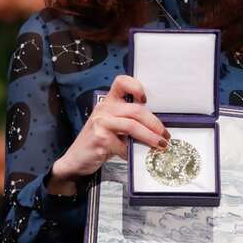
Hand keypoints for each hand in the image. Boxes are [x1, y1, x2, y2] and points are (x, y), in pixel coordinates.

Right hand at [47, 74, 168, 194]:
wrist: (77, 159)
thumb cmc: (100, 142)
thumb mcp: (114, 128)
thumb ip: (130, 122)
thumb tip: (158, 128)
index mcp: (109, 102)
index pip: (121, 82)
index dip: (136, 86)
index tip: (146, 100)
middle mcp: (104, 109)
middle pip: (136, 109)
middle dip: (154, 123)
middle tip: (165, 135)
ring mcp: (100, 122)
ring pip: (132, 125)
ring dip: (149, 137)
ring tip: (160, 145)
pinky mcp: (99, 138)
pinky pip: (123, 145)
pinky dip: (131, 152)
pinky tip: (133, 156)